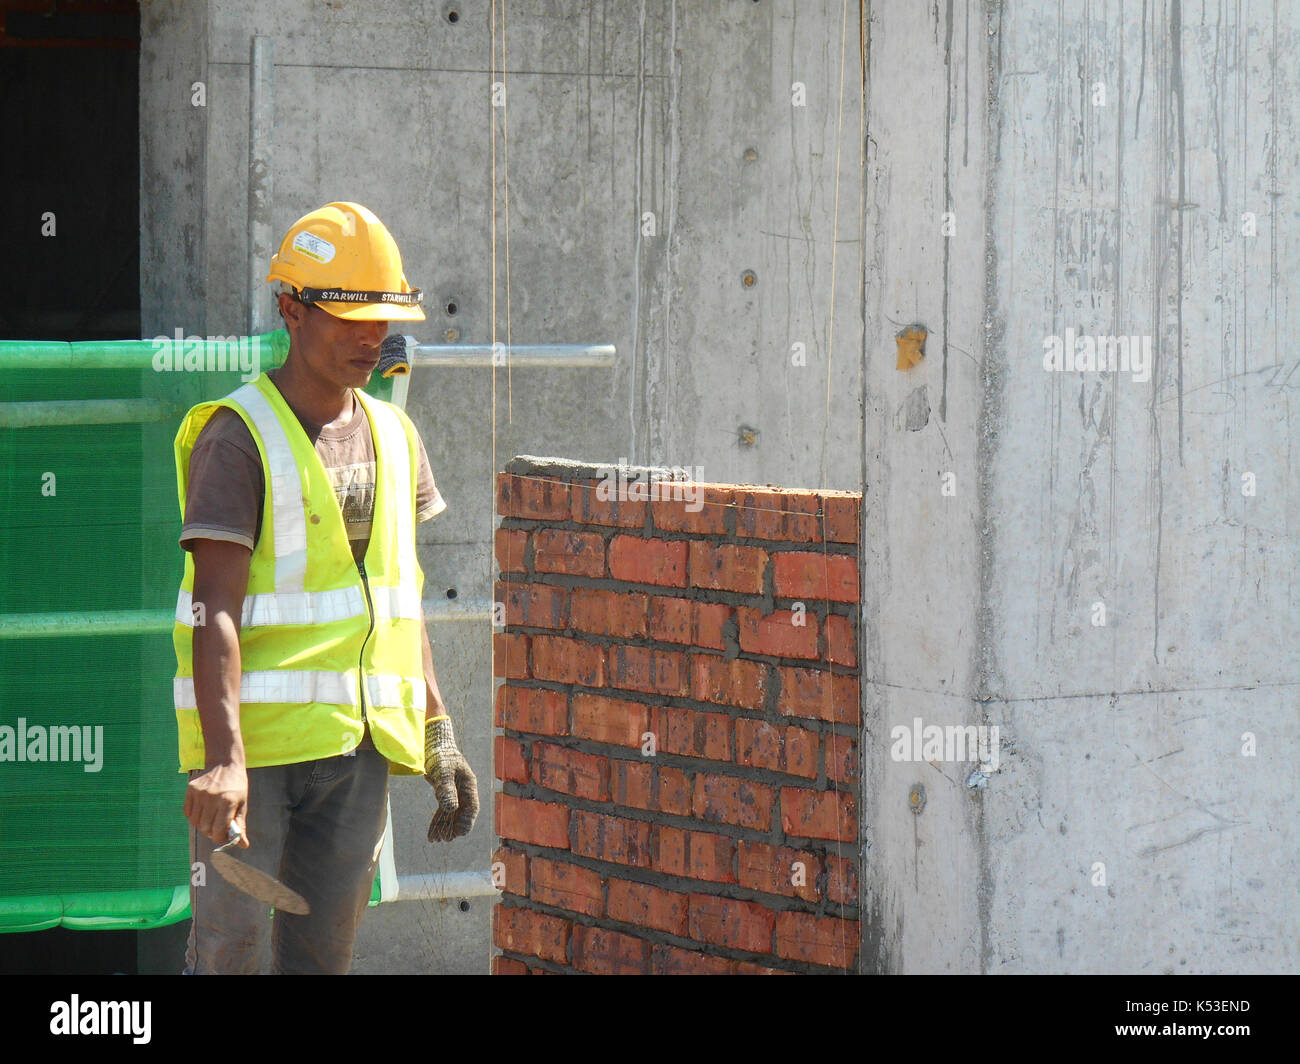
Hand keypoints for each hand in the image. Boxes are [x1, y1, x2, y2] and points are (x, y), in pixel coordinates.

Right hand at [184, 762, 249, 847]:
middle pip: (205, 828)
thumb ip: (240, 825)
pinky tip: (203, 811)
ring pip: (195, 822)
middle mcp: (212, 798)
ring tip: (211, 818)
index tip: (223, 836)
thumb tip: (243, 845)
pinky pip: (187, 813)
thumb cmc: (236, 784)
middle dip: (211, 832)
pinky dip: (194, 817)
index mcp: (227, 801)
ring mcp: (199, 793)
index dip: (220, 838)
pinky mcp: (190, 790)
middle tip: (217, 827)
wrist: (224, 762)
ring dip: (202, 825)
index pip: (219, 830)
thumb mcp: (243, 803)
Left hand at [424, 716, 478, 841]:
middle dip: (453, 828)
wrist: (433, 744)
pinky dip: (437, 821)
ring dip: (444, 827)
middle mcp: (464, 790)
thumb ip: (446, 789)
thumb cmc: (441, 755)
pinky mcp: (444, 792)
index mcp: (469, 784)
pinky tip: (431, 833)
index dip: (467, 821)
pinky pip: (442, 810)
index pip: (472, 807)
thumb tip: (450, 809)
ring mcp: (454, 792)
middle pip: (462, 813)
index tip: (460, 834)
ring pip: (451, 814)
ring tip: (435, 840)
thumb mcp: (443, 771)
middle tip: (444, 840)